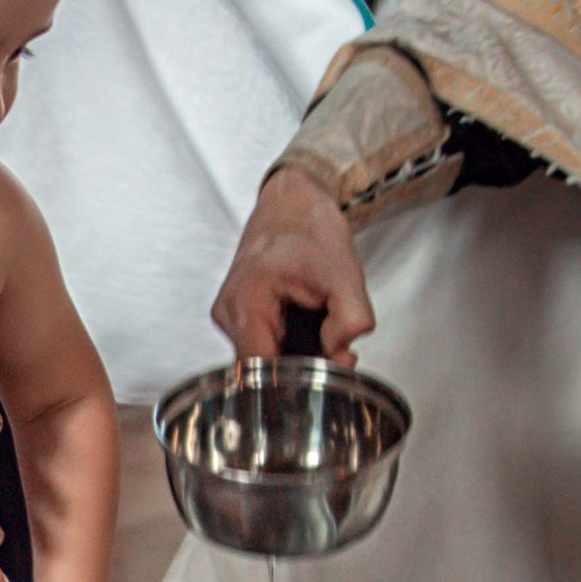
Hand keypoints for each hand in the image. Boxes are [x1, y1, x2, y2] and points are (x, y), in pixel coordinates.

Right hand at [212, 169, 374, 362]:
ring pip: (265, 359)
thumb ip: (351, 319)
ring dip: (298, 353)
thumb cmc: (309, 226)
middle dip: (303, 365)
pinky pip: (264, 344)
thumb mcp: (345, 272)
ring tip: (320, 325)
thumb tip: (338, 353)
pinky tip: (305, 321)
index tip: (325, 371)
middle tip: (335, 346)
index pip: (261, 371)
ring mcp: (231, 314)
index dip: (296, 381)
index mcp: (246, 301)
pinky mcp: (240, 314)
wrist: (293, 201)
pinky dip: (290, 341)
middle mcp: (229, 312)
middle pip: (263, 369)